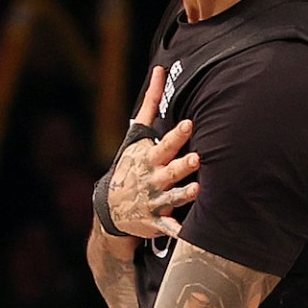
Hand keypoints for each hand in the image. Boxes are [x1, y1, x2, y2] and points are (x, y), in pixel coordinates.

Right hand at [100, 70, 198, 240]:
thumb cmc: (131, 164)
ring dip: (182, 196)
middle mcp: (151, 178)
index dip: (177, 135)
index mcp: (148, 157)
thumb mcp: (136, 135)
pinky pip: (166, 228)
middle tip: (196, 159)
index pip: (164, 144)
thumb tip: (160, 69)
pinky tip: (187, 238)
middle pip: (168, 170)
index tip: (189, 124)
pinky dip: (175, 233)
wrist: (110, 206)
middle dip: (181, 165)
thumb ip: (152, 104)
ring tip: (197, 190)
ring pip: (170, 198)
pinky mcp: (154, 221)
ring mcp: (152, 200)